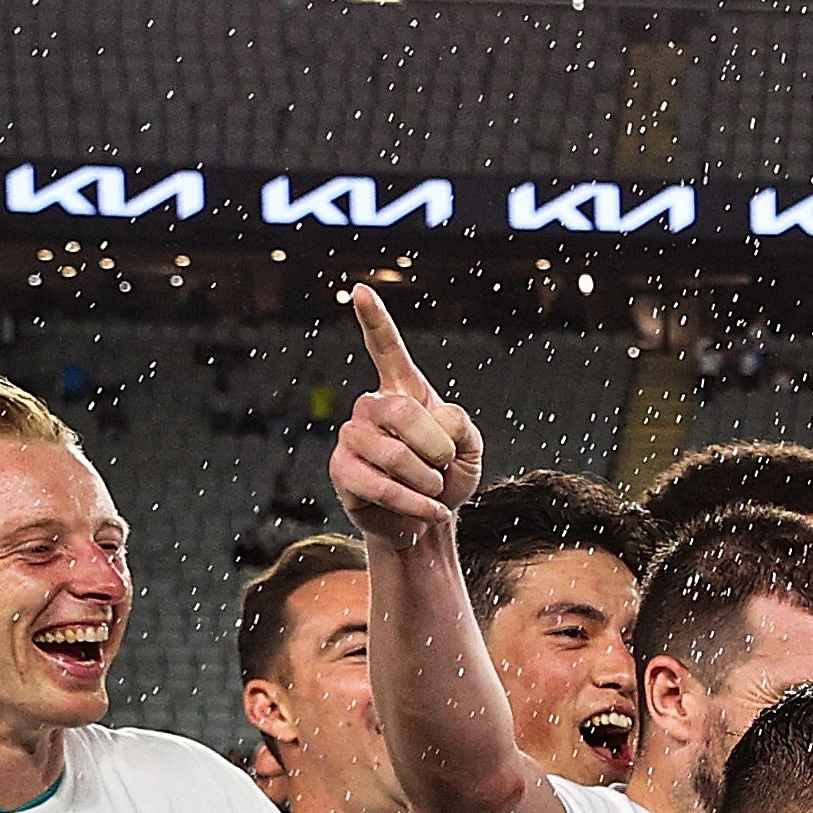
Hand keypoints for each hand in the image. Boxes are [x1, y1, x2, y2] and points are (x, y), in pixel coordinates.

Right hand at [330, 286, 479, 543]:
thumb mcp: (470, 448)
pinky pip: (382, 485)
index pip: (386, 349)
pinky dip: (416, 503)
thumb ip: (461, 425)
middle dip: (437, 446)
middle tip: (446, 466)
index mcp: (403, 392)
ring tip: (435, 490)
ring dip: (429, 479)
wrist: (427, 521)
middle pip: (401, 411)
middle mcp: (371, 407)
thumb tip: (435, 418)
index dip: (375, 320)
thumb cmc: (448, 478)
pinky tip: (432, 512)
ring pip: (393, 452)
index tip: (361, 290)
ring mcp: (352, 436)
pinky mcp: (342, 470)